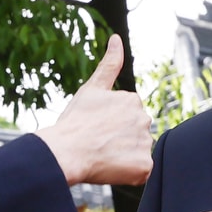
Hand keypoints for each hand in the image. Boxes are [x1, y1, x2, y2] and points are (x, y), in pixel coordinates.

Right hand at [37, 35, 152, 185]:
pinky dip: (128, 173)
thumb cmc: (74, 121)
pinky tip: (110, 168)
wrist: (66, 151)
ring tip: (102, 156)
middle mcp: (144, 119)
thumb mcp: (91, 88)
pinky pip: (141, 172)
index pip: (127, 118)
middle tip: (98, 144)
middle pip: (135, 135)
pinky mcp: (144, 166)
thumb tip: (117, 38)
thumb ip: (109, 64)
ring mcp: (145, 143)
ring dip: (123, 157)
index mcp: (133, 100)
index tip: (95, 129)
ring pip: (137, 153)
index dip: (109, 127)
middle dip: (119, 141)